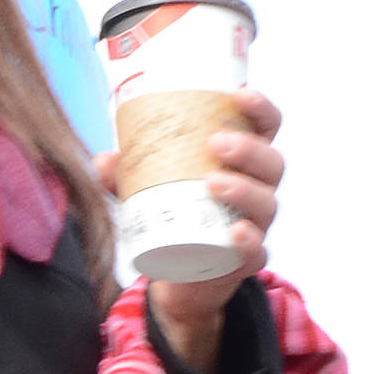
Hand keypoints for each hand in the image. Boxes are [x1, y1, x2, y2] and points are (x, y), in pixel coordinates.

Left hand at [95, 86, 282, 371]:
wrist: (178, 279)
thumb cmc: (172, 220)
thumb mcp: (145, 193)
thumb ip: (125, 177)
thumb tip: (102, 160)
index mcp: (242, 165)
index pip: (265, 128)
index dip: (260, 108)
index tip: (240, 94)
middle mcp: (257, 191)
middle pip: (271, 163)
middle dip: (249, 149)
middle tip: (216, 142)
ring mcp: (256, 226)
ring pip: (266, 203)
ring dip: (244, 189)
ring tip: (212, 182)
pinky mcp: (246, 260)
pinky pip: (257, 250)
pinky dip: (248, 240)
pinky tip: (235, 231)